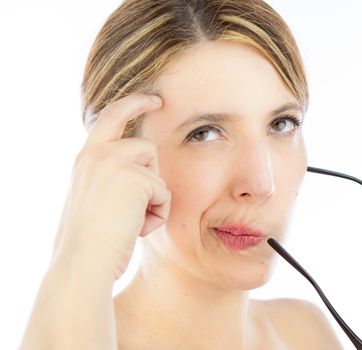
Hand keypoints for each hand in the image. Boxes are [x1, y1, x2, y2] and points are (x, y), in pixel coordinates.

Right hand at [52, 93, 171, 282]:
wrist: (82, 264)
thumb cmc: (90, 244)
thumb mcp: (93, 203)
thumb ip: (110, 181)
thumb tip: (139, 174)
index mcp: (85, 160)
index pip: (110, 119)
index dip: (133, 105)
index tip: (153, 98)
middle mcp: (96, 155)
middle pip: (145, 145)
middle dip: (156, 168)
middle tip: (168, 140)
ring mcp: (114, 163)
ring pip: (156, 170)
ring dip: (153, 198)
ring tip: (134, 221)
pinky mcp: (134, 177)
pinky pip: (164, 191)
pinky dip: (158, 213)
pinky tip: (138, 229)